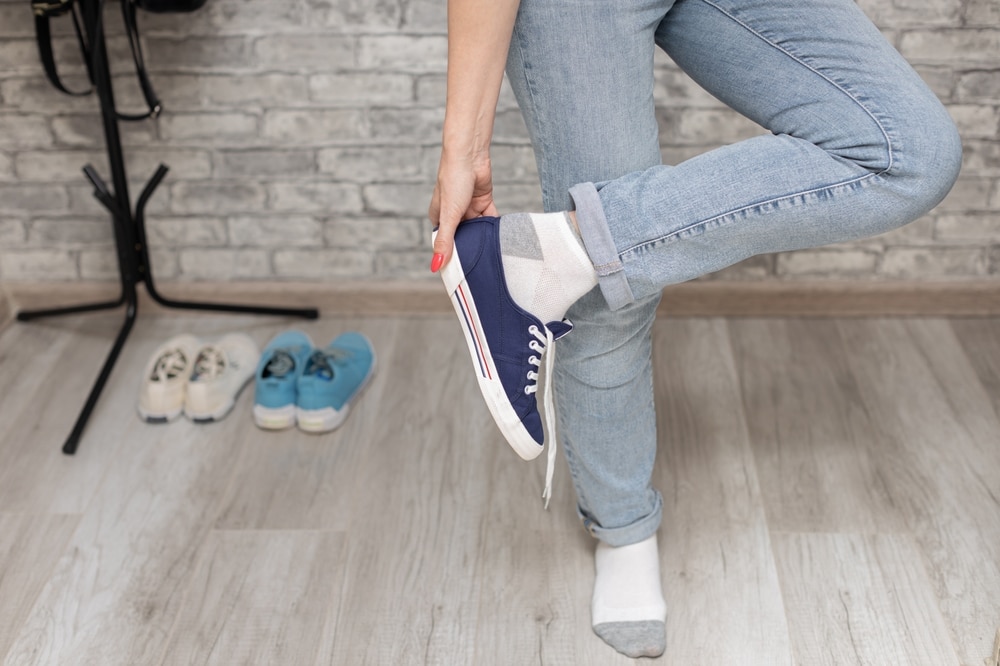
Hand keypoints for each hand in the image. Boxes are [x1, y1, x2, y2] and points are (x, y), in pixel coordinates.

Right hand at [428, 150, 497, 271]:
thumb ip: (445, 241)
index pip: (446, 242)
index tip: (462, 272)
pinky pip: (490, 219)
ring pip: (479, 229)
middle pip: (464, 237)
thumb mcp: (449, 215)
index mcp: (439, 218)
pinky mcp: (483, 202)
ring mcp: (469, 208)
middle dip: (472, 247)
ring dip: (484, 236)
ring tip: (492, 251)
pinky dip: (494, 226)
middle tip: (481, 266)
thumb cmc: (452, 179)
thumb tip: (436, 265)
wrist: (470, 155)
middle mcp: (453, 214)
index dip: (453, 255)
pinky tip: (500, 236)